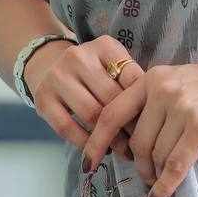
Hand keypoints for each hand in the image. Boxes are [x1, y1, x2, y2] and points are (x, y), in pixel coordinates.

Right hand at [25, 34, 141, 160]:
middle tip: (141, 143)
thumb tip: (153, 115)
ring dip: (109, 138)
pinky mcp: (43, 100)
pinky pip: (68, 128)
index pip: (132, 77)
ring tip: (122, 150)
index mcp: (104, 46)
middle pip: (112, 98)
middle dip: (129, 125)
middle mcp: (78, 57)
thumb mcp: (114, 63)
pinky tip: (97, 149)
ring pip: (91, 114)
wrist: (48, 64)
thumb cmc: (92, 69)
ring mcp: (58, 77)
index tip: (153, 123)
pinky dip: (85, 142)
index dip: (145, 104)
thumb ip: (132, 81)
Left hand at [83, 49, 197, 196]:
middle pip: (135, 142)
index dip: (96, 141)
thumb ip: (156, 104)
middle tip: (147, 175)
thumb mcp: (182, 83)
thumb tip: (133, 140)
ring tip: (162, 180)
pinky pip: (175, 166)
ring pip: (155, 155)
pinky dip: (165, 186)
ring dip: (155, 175)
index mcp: (154, 77)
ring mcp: (183, 108)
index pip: (112, 112)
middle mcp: (164, 90)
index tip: (88, 163)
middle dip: (139, 165)